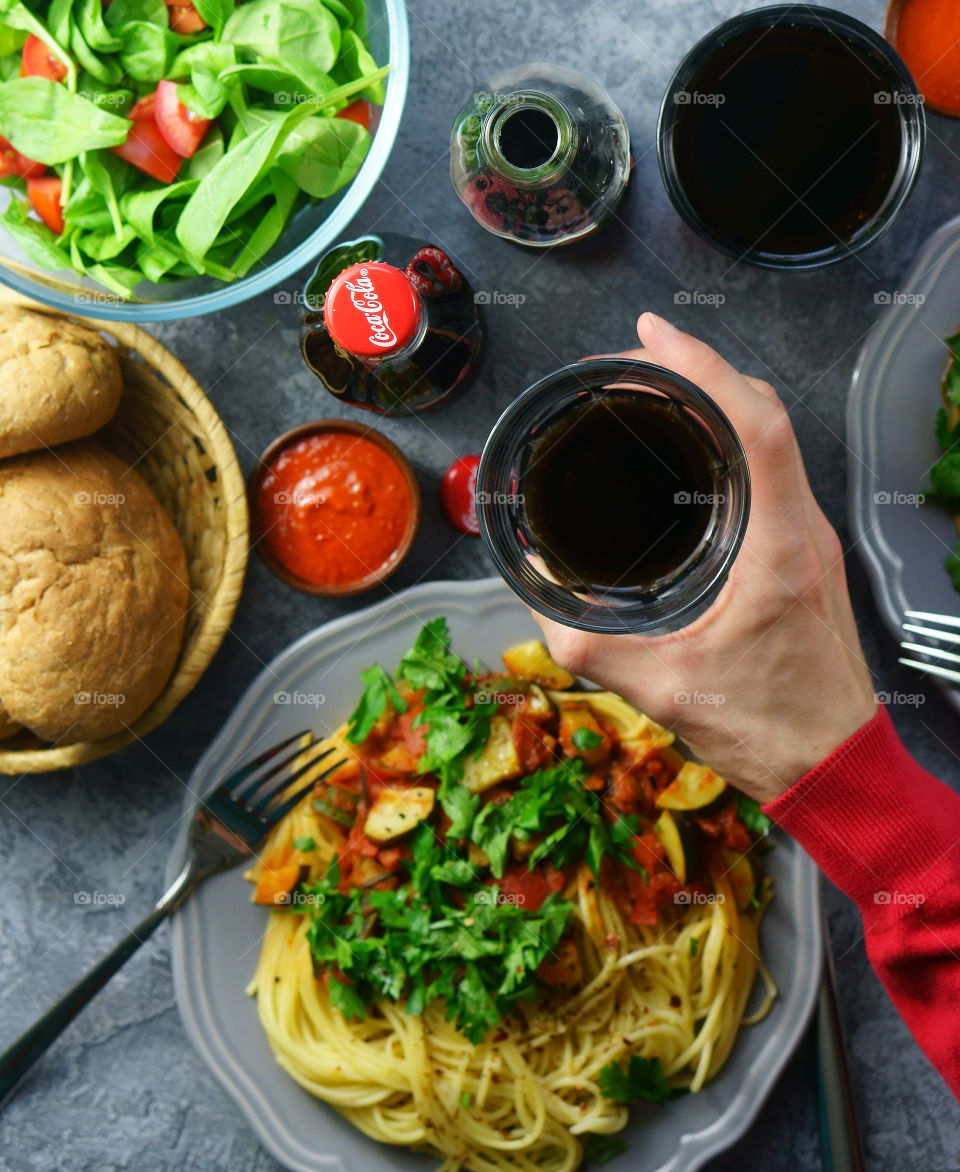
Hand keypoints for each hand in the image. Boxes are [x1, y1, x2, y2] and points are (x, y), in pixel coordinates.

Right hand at [532, 313, 876, 803]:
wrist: (834, 765)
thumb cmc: (769, 729)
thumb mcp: (661, 690)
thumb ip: (588, 647)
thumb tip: (539, 601)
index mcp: (779, 550)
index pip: (756, 424)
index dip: (704, 366)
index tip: (652, 337)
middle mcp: (806, 531)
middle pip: (765, 414)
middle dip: (700, 371)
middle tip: (637, 362)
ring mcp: (813, 540)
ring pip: (775, 438)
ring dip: (719, 402)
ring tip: (657, 393)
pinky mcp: (807, 555)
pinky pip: (775, 471)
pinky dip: (732, 441)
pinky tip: (692, 454)